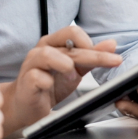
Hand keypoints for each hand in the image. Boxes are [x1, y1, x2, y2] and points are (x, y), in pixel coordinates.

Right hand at [0, 26, 121, 135]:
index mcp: (53, 43)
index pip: (74, 33)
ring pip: (47, 54)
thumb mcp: (75, 70)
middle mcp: (41, 50)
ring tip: (73, 77)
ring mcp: (31, 64)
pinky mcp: (25, 81)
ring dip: (66, 65)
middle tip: (111, 62)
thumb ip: (91, 57)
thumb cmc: (49, 85)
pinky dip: (47, 81)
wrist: (26, 106)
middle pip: (68, 42)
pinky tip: (51, 86)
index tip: (112, 57)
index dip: (93, 43)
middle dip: (93, 54)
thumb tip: (111, 44)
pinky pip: (37, 77)